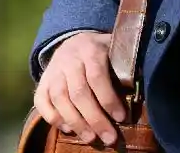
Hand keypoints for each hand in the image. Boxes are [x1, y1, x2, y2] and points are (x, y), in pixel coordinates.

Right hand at [33, 31, 124, 145]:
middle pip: (79, 93)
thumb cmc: (101, 52)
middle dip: (95, 119)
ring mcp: (53, 71)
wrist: (74, 41)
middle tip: (109, 138)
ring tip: (90, 138)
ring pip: (60, 99)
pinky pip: (42, 101)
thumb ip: (123, 68)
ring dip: (76, 122)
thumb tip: (138, 92)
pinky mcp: (42, 82)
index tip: (121, 118)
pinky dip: (53, 118)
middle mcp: (68, 59)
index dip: (108, 99)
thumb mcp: (114, 51)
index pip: (97, 76)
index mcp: (90, 50)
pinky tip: (68, 129)